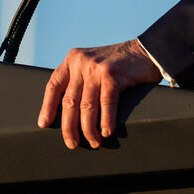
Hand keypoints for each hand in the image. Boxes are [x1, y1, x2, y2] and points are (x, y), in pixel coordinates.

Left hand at [37, 39, 163, 148]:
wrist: (149, 50)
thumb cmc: (121, 63)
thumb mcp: (94, 65)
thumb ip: (80, 80)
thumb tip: (68, 113)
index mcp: (73, 59)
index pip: (54, 86)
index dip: (48, 107)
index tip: (44, 124)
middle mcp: (81, 62)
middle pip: (69, 101)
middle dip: (69, 127)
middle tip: (72, 143)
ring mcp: (96, 68)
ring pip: (86, 106)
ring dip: (89, 129)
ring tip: (94, 142)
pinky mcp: (112, 75)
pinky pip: (105, 104)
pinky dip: (106, 121)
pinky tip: (107, 131)